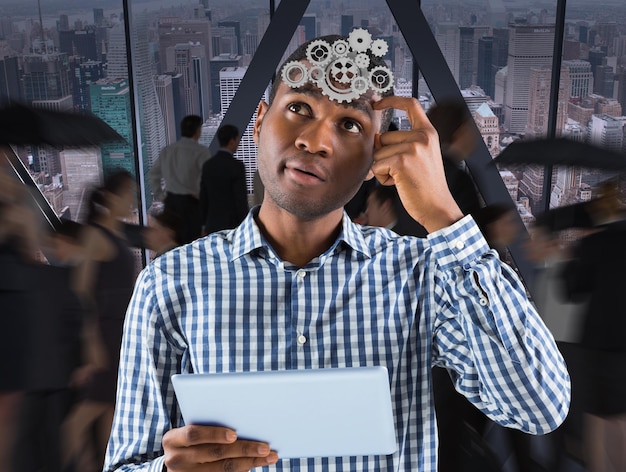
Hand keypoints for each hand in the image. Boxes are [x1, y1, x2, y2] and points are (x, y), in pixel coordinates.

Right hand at [162, 425, 278, 470]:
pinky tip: (254, 465)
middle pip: (214, 453)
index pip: (194, 434)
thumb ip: (206, 425)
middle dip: (243, 449)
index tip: (234, 434)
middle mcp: (176, 459)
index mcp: (172, 439)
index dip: (214, 434)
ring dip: (249, 462)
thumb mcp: (188, 432)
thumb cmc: (187, 441)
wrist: (173, 465)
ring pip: (222, 469)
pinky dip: (241, 470)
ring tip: (267, 457)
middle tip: (265, 447)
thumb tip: (241, 421)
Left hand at [371, 96, 462, 232]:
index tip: (377, 102)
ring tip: (402, 178)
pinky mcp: (402, 161)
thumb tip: (375, 138)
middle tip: (402, 172)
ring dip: (383, 169)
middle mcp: (422, 136)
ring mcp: (413, 148)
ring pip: (378, 153)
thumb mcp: (419, 157)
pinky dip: (382, 178)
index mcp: (428, 133)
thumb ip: (402, 143)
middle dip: (385, 156)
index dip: (391, 100)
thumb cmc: (425, 186)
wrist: (437, 206)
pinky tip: (398, 183)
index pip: (411, 104)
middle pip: (384, 137)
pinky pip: (377, 165)